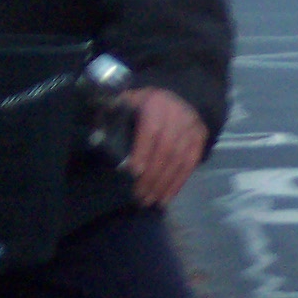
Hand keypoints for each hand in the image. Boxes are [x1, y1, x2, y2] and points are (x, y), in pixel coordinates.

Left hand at [122, 87, 206, 207]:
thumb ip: (112, 114)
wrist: (179, 96)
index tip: (133, 172)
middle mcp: (178, 116)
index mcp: (156, 104)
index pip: (152, 131)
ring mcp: (191, 129)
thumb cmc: (145, 104)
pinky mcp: (200, 139)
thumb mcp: (128, 101)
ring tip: (151, 201)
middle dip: (153, 176)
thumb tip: (97, 135)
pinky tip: (167, 197)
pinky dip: (179, 182)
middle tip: (140, 196)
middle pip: (167, 149)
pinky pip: (191, 164)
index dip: (143, 152)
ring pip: (180, 160)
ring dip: (165, 184)